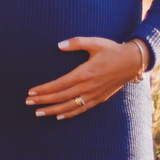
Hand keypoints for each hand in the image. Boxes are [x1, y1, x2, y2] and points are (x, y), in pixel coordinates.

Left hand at [24, 38, 144, 118]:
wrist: (132, 62)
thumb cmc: (112, 50)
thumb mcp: (95, 42)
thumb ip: (76, 42)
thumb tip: (59, 45)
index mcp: (84, 73)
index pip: (59, 84)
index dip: (44, 89)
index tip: (31, 92)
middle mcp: (88, 87)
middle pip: (60, 97)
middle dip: (43, 100)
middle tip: (28, 103)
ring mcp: (94, 95)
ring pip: (69, 106)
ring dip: (52, 110)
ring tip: (38, 113)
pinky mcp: (99, 99)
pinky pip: (82, 109)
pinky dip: (69, 114)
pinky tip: (59, 117)